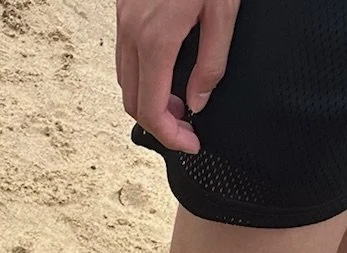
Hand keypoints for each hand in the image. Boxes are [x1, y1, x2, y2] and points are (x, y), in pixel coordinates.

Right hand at [116, 0, 237, 152]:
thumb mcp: (223, 10)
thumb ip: (211, 61)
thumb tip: (198, 101)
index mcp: (156, 40)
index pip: (152, 111)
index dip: (170, 137)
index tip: (190, 144)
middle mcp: (132, 33)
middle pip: (133, 103)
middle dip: (159, 124)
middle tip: (185, 128)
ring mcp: (123, 21)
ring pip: (124, 81)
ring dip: (147, 100)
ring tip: (176, 100)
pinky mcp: (124, 9)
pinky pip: (123, 56)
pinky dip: (140, 76)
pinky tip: (162, 71)